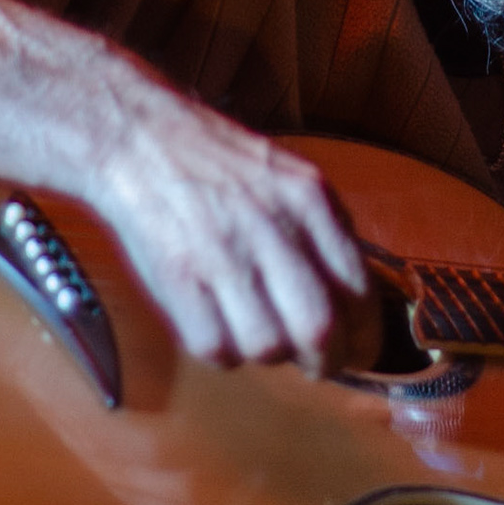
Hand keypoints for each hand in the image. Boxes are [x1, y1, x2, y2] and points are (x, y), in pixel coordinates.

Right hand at [87, 81, 376, 375]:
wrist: (140, 138)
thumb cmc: (217, 163)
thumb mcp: (291, 178)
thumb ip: (326, 233)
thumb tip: (356, 302)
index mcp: (308, 200)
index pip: (358, 291)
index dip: (364, 338)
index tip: (358, 352)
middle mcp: (270, 226)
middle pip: (318, 329)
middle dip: (325, 362)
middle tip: (316, 366)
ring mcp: (220, 254)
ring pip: (266, 347)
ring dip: (267, 355)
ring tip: (257, 332)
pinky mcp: (176, 278)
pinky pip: (214, 347)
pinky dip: (221, 350)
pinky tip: (218, 323)